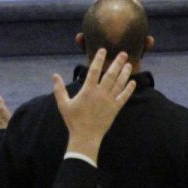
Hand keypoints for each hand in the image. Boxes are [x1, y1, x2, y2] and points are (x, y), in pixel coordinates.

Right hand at [52, 48, 133, 162]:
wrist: (86, 137)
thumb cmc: (73, 120)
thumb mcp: (62, 103)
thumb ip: (59, 88)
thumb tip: (54, 75)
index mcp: (87, 90)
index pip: (94, 70)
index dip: (99, 59)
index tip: (103, 50)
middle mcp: (100, 93)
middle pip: (111, 75)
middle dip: (117, 63)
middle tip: (123, 53)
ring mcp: (109, 101)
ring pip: (119, 84)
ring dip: (124, 73)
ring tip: (129, 64)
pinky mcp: (115, 109)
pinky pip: (124, 97)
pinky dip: (129, 89)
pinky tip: (132, 82)